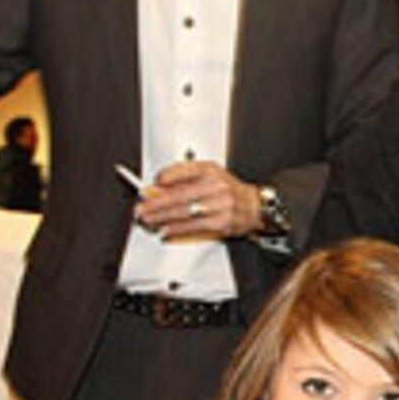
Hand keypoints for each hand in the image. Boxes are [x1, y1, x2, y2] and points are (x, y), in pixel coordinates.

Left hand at [134, 160, 260, 239]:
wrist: (255, 206)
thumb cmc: (230, 191)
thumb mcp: (211, 175)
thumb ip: (185, 178)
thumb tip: (159, 188)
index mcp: (211, 171)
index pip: (185, 170)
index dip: (167, 177)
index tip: (154, 183)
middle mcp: (216, 186)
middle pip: (181, 195)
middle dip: (157, 203)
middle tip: (142, 208)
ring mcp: (220, 205)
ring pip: (185, 212)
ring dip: (163, 217)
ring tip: (149, 220)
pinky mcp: (222, 222)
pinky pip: (195, 226)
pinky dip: (178, 228)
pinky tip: (167, 229)